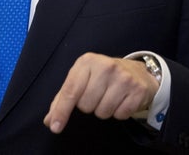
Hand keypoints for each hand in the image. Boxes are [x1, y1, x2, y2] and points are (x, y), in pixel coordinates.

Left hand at [43, 52, 158, 133]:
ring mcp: (123, 78)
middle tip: (97, 94)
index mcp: (87, 62)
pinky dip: (119, 112)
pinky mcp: (137, 90)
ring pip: (102, 112)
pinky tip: (121, 100)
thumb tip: (50, 120)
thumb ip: (63, 98)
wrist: (137, 72)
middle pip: (85, 105)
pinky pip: (120, 115)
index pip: (70, 90)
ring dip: (104, 110)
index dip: (61, 111)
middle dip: (89, 105)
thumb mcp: (82, 78)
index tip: (55, 126)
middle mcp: (105, 66)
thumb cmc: (103, 76)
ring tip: (110, 96)